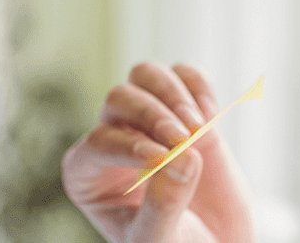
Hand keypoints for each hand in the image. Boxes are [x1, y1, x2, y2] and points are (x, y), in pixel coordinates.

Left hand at [62, 63, 253, 242]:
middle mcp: (112, 141)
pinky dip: (198, 84)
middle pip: (119, 99)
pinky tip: (211, 116)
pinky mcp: (185, 112)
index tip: (162, 159)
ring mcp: (149, 122)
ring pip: (144, 75)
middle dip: (152, 114)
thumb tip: (180, 158)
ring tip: (199, 128)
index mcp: (88, 175)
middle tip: (184, 139)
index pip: (97, 143)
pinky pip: (183, 74)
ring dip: (172, 93)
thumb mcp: (161, 240)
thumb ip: (164, 205)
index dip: (128, 145)